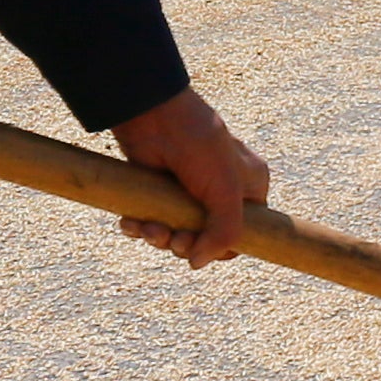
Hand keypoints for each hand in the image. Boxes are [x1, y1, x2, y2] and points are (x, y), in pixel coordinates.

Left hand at [111, 86, 271, 264]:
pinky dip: (139, 227)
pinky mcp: (157, 192)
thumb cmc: (200, 146)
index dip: (220, 248)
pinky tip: (131, 222)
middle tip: (173, 239)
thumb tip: (196, 264)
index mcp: (248, 189)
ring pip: (174, 233)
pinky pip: (149, 222)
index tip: (202, 248)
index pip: (241, 234)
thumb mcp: (225, 192)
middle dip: (183, 243)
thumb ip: (224, 234)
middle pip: (204, 239)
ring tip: (149, 228)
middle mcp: (219, 192)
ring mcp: (186, 193)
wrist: (154, 116)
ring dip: (159, 237)